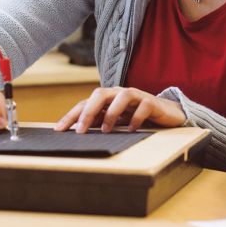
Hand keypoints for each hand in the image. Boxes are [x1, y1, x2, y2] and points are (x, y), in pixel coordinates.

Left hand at [54, 87, 185, 132]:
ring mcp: (136, 96)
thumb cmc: (136, 116)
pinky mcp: (151, 102)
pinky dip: (136, 118)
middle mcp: (119, 93)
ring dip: (112, 113)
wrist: (166, 113)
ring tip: (106, 130)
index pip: (85, 103)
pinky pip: (143, 106)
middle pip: (100, 94)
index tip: (59, 129)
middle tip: (80, 130)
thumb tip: (78, 133)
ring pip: (121, 96)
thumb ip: (99, 122)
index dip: (71, 115)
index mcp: (107, 98)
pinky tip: (131, 129)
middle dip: (88, 112)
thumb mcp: (115, 121)